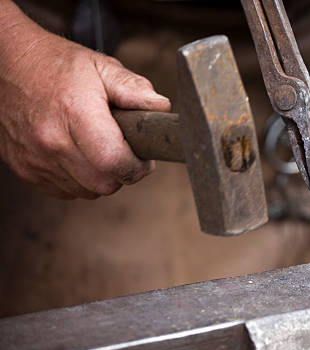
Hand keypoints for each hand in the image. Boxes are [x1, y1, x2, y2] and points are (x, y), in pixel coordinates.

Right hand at [0, 2, 170, 198]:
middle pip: (104, 184)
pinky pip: (66, 191)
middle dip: (122, 173)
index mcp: (75, 114)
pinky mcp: (25, 169)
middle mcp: (51, 141)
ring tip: (99, 149)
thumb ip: (134, 89)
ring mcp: (35, 158)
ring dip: (101, 177)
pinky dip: (79, 180)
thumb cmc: (56, 65)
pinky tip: (79, 155)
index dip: (138, 166)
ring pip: (87, 191)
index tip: (143, 157)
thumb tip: (160, 108)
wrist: (6, 65)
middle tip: (124, 151)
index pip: (115, 163)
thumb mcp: (101, 67)